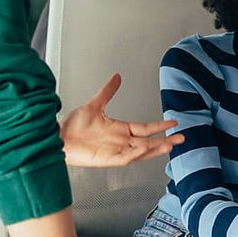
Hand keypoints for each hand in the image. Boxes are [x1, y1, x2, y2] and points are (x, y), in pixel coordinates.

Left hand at [61, 73, 182, 166]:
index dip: (159, 126)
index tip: (173, 123)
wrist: (56, 137)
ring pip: (140, 152)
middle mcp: (119, 141)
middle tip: (181, 138)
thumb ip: (108, 91)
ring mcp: (114, 151)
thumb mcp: (94, 104)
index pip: (145, 128)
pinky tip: (143, 148)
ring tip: (169, 145)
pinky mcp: (105, 159)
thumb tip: (117, 77)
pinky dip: (134, 155)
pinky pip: (123, 158)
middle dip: (165, 140)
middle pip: (148, 142)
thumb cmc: (72, 126)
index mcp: (119, 130)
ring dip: (155, 149)